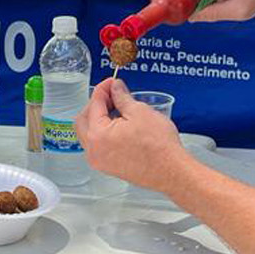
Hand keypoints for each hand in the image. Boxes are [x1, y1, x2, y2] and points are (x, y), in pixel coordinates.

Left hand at [75, 78, 190, 193]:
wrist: (171, 171)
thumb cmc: (158, 145)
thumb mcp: (139, 111)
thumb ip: (122, 97)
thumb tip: (115, 88)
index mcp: (97, 135)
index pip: (94, 104)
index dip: (103, 89)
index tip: (111, 83)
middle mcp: (94, 150)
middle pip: (84, 119)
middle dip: (96, 104)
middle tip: (112, 94)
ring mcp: (100, 161)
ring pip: (89, 133)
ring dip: (98, 119)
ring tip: (117, 109)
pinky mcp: (109, 167)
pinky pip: (98, 145)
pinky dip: (104, 132)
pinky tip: (119, 125)